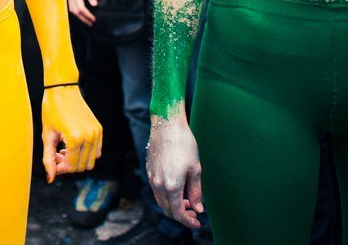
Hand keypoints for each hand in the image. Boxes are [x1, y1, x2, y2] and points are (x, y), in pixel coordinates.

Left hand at [39, 84, 100, 181]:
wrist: (62, 89)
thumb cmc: (51, 110)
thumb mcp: (47, 135)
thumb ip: (48, 158)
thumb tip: (50, 179)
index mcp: (75, 139)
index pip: (71, 166)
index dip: (60, 168)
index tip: (51, 162)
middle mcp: (89, 137)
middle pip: (82, 166)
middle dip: (68, 165)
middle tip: (56, 154)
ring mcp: (96, 133)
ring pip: (91, 161)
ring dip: (77, 160)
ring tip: (63, 150)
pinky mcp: (99, 129)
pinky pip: (97, 151)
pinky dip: (86, 153)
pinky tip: (72, 145)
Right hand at [66, 0, 96, 24]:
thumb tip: (94, 4)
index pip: (81, 8)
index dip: (88, 15)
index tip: (94, 19)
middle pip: (76, 12)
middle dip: (84, 19)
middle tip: (91, 23)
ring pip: (72, 11)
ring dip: (80, 17)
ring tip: (87, 21)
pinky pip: (71, 7)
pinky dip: (77, 13)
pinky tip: (81, 15)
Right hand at [148, 113, 204, 228]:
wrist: (167, 124)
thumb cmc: (184, 144)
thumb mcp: (195, 169)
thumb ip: (196, 192)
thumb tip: (199, 208)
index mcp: (171, 186)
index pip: (178, 213)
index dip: (188, 221)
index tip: (198, 222)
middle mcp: (159, 184)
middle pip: (168, 210)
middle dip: (181, 214)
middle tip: (195, 212)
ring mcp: (152, 177)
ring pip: (161, 201)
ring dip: (173, 205)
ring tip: (188, 200)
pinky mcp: (149, 170)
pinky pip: (157, 190)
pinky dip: (167, 195)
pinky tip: (177, 189)